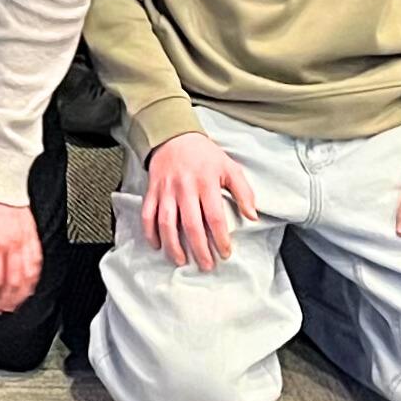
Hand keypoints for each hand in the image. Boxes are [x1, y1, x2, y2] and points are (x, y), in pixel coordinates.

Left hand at [0, 187, 43, 314]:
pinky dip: (35, 278)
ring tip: (14, 304)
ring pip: (29, 276)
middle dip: (5, 301)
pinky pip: (38, 261)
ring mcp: (25, 240)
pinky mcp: (33, 234)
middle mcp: (12, 244)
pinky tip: (31, 284)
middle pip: (13, 284)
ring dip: (22, 295)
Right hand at [137, 131, 256, 270]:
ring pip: (167, 223)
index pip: (214, 217)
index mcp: (206, 183)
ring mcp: (166, 190)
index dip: (220, 238)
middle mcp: (185, 188)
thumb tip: (252, 216)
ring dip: (173, 245)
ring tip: (181, 261)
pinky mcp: (152, 190)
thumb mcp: (229, 167)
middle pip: (191, 225)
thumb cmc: (205, 155)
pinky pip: (148, 214)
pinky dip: (150, 232)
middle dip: (199, 249)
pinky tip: (157, 245)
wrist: (174, 135)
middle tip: (206, 265)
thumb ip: (243, 191)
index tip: (225, 253)